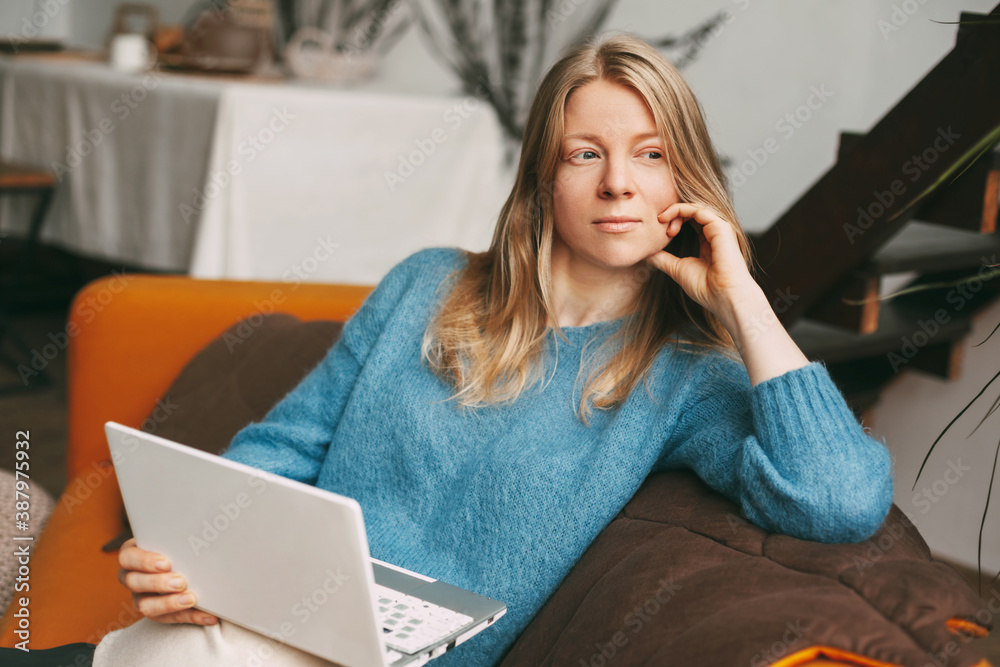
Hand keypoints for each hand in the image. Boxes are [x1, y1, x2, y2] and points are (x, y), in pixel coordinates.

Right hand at [117, 538, 217, 624]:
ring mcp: (141, 597)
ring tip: (191, 599)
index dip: (144, 561)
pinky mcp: (156, 613)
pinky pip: (170, 619)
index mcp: (132, 554)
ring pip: (146, 606)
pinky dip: (191, 617)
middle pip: (135, 582)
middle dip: (158, 583)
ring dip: (170, 604)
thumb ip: (177, 532)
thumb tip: (196, 518)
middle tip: (180, 582)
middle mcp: (131, 577)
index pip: (128, 557)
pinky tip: (209, 616)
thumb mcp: (173, 535)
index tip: (166, 563)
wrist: (186, 558)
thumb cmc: (177, 542)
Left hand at [646, 202, 756, 317]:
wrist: (723, 297)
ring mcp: (719, 228)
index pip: (690, 220)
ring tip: (662, 221)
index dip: (672, 221)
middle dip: (672, 214)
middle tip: (659, 224)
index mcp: (708, 241)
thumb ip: (662, 258)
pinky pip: (698, 209)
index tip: (658, 232)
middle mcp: (715, 232)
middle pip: (692, 211)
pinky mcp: (720, 227)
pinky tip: (667, 218)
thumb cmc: (705, 287)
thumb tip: (646, 252)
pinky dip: (680, 210)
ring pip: (694, 207)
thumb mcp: (676, 268)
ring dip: (675, 211)